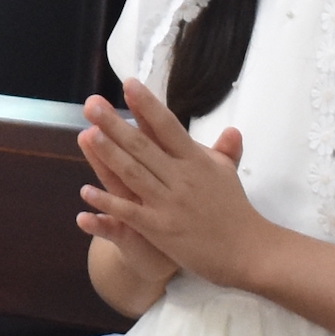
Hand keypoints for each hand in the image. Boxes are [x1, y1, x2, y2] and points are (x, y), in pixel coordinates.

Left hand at [76, 78, 273, 293]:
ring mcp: (169, 203)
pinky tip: (86, 191)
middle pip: (143, 146)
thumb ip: (224, 151)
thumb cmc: (235, 210)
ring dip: (109, 154)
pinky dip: (107, 202)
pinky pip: (129, 212)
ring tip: (87, 134)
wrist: (248, 251)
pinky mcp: (160, 229)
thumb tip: (232, 128)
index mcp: (196, 161)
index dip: (147, 105)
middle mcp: (181, 177)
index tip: (129, 84)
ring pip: (133, 174)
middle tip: (91, 104)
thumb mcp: (228, 175)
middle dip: (115, 124)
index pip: (168, 126)